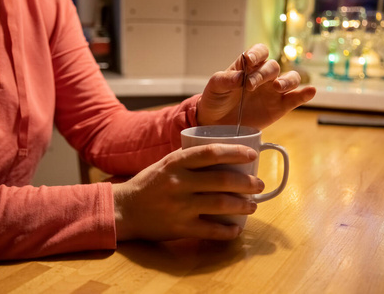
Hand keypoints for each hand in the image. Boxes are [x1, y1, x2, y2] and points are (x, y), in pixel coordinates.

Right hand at [112, 144, 261, 241]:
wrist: (124, 209)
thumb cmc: (148, 184)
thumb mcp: (165, 164)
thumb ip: (188, 159)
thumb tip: (221, 153)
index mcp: (175, 163)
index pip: (210, 153)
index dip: (235, 152)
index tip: (252, 155)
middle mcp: (179, 183)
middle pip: (221, 180)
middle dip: (247, 183)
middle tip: (259, 185)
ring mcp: (180, 206)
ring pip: (220, 205)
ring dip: (242, 205)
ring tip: (253, 205)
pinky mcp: (179, 227)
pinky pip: (210, 230)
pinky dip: (227, 231)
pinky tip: (236, 229)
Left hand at [197, 43, 316, 129]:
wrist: (216, 123)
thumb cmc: (215, 100)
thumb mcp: (214, 87)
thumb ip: (224, 79)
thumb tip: (238, 77)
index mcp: (248, 66)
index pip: (259, 52)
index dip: (257, 53)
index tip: (249, 60)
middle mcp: (264, 76)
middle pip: (273, 67)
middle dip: (263, 74)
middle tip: (250, 86)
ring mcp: (274, 92)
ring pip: (291, 79)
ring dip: (287, 80)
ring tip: (277, 87)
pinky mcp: (280, 107)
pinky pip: (295, 98)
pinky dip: (304, 94)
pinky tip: (310, 91)